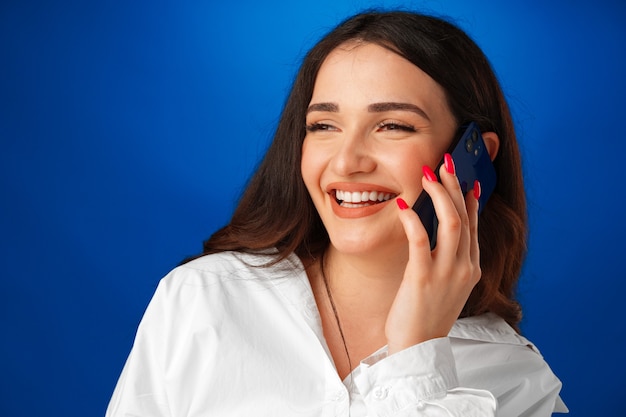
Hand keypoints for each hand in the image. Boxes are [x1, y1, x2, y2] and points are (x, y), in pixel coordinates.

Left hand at [386, 155, 480, 353]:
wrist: (419, 348)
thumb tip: (440, 231)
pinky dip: (412, 219)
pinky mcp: (423, 277)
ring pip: (451, 222)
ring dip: (440, 194)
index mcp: (471, 268)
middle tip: (443, 163)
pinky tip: (402, 206)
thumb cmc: (427, 314)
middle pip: (464, 216)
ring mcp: (447, 272)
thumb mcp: (446, 284)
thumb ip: (448, 258)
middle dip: (454, 185)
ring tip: (427, 176)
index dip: (469, 198)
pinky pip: (420, 240)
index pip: (473, 224)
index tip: (464, 178)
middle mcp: (464, 267)